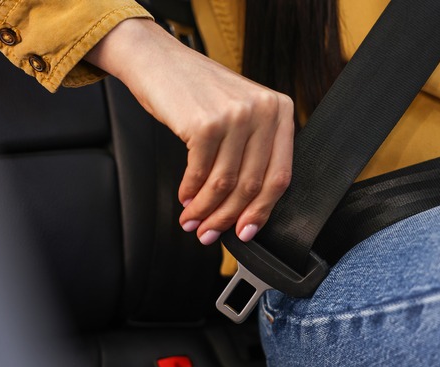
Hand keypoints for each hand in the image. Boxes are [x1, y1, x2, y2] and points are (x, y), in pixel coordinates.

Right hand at [85, 18, 293, 243]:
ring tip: (193, 222)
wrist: (158, 59)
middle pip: (252, 184)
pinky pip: (200, 173)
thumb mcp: (241, 112)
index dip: (262, 211)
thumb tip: (247, 209)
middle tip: (211, 234)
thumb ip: (253, 149)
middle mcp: (264, 111)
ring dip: (206, 210)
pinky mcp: (205, 122)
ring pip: (225, 183)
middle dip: (228, 217)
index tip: (247, 232)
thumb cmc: (198, 90)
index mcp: (281, 111)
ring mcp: (236, 115)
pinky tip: (185, 199)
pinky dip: (191, 193)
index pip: (280, 175)